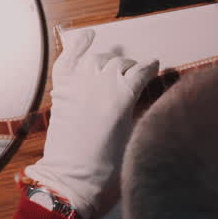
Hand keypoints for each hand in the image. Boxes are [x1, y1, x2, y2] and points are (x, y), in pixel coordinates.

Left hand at [24, 29, 159, 218]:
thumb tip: (144, 96)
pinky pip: (68, 60)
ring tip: (114, 65)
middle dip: (131, 67)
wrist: (72, 181)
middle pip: (121, 63)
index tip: (155, 66)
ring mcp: (78, 84)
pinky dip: (77, 46)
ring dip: (108, 61)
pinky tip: (88, 37)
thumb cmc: (107, 168)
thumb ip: (140, 111)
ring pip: (98, 59)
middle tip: (135, 74)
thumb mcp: (135, 137)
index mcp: (123, 95)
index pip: (142, 71)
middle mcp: (100, 83)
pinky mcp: (62, 91)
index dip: (151, 68)